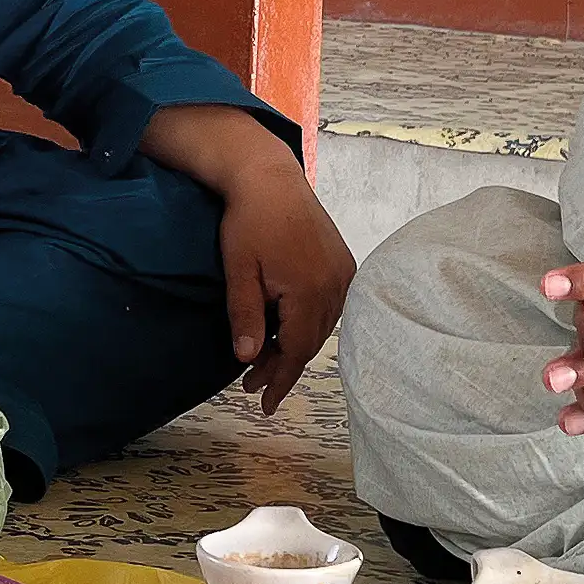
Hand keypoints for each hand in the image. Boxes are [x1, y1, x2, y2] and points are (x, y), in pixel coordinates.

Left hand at [139, 105, 355, 415]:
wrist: (271, 179)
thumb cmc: (249, 223)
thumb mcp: (239, 272)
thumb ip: (246, 316)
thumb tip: (249, 359)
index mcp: (311, 288)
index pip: (298, 348)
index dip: (281, 378)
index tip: (264, 404)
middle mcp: (337, 283)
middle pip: (313, 339)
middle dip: (284, 365)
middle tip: (252, 385)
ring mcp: (344, 271)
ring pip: (323, 324)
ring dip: (297, 344)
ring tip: (266, 358)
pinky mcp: (344, 262)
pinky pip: (331, 305)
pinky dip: (310, 322)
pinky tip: (289, 328)